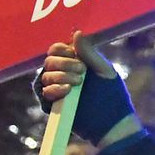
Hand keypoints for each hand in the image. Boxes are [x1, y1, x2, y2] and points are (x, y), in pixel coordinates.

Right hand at [36, 30, 138, 145]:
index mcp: (74, 63)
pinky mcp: (52, 104)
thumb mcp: (104, 70)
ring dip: (60, 76)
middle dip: (63, 64)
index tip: (74, 54)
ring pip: (44, 76)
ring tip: (78, 83)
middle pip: (49, 61)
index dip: (61, 49)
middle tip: (81, 70)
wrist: (111, 122)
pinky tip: (67, 90)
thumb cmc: (111, 95)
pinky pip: (43, 92)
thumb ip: (89, 53)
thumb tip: (77, 32)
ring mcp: (56, 89)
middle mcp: (63, 74)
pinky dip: (53, 89)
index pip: (56, 49)